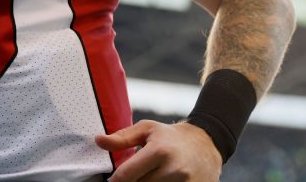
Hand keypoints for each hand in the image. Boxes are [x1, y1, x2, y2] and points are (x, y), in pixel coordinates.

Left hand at [95, 120, 221, 181]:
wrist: (206, 144)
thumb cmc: (171, 137)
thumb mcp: (146, 129)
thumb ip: (121, 138)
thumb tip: (98, 141)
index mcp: (159, 151)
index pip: (127, 175)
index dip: (116, 180)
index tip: (113, 179)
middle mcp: (173, 170)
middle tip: (136, 174)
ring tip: (149, 175)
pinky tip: (159, 180)